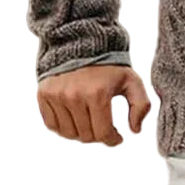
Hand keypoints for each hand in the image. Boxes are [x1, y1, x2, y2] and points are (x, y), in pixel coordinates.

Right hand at [37, 65, 151, 145]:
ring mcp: (57, 95)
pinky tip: (76, 118)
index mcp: (97, 93)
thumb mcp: (132, 81)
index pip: (103, 133)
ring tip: (91, 121)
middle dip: (99, 135)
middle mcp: (74, 95)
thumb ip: (141, 105)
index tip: (118, 138)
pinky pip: (52, 125)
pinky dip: (64, 128)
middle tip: (105, 127)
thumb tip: (135, 130)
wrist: (83, 45)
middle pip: (86, 136)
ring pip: (69, 134)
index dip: (113, 140)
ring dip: (82, 133)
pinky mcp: (44, 94)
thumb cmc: (110, 67)